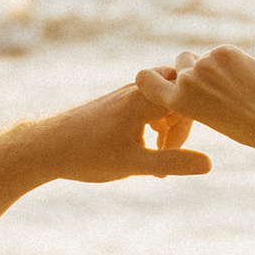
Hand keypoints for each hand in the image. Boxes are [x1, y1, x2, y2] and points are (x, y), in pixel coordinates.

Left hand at [49, 78, 213, 185]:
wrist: (46, 147)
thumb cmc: (87, 155)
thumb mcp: (133, 164)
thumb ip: (172, 162)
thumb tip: (209, 164)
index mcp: (144, 100)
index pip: (189, 100)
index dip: (192, 126)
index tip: (176, 152)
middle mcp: (137, 90)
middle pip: (179, 94)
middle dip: (183, 122)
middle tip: (169, 152)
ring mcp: (127, 94)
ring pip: (165, 100)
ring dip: (169, 125)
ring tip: (157, 158)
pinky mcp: (118, 103)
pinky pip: (150, 105)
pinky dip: (156, 124)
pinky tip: (145, 150)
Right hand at [148, 46, 254, 154]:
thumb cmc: (245, 128)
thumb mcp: (206, 115)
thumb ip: (192, 94)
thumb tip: (187, 73)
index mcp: (177, 101)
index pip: (146, 79)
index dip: (153, 77)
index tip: (164, 78)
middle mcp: (187, 80)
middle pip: (183, 61)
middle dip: (195, 68)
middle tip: (217, 86)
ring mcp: (206, 64)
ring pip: (204, 55)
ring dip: (213, 65)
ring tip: (235, 85)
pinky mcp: (225, 52)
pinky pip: (223, 52)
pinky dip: (233, 62)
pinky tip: (248, 78)